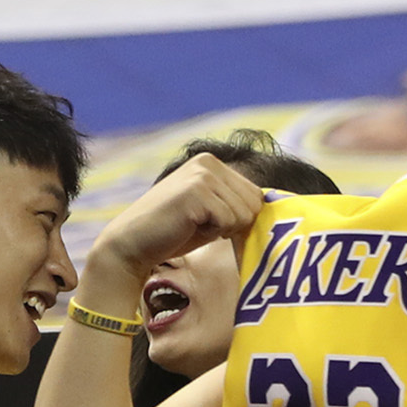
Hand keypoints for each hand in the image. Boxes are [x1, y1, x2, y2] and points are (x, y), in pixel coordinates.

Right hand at [89, 152, 264, 288]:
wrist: (132, 244)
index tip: (211, 224)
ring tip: (193, 225)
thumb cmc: (174, 233)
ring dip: (222, 229)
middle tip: (201, 226)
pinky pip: (228, 220)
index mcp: (212, 163)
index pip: (256, 195)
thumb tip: (274, 208)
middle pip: (254, 204)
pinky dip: (212, 232)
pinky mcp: (197, 191)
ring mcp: (202, 175)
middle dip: (233, 224)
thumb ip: (235, 204)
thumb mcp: (211, 212)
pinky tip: (187, 226)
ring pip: (244, 213)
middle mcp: (208, 162)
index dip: (240, 219)